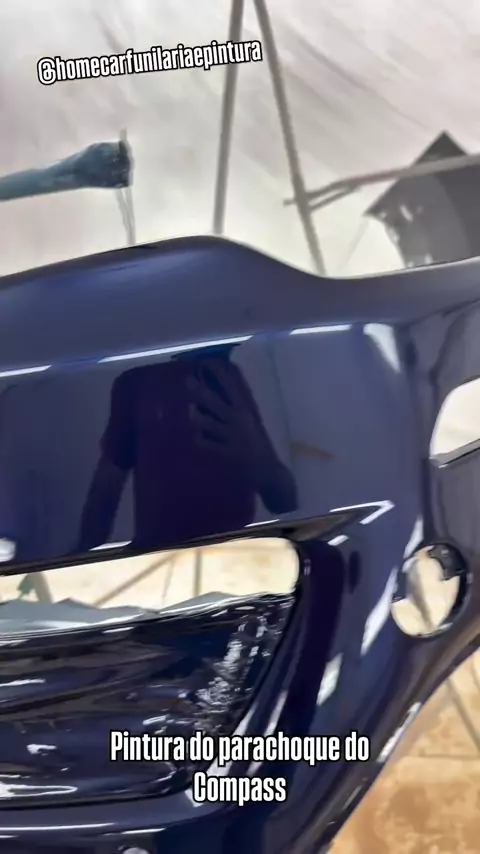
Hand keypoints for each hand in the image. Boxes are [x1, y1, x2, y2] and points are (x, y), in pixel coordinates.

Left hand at [187, 359, 271, 483]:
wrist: (267, 471)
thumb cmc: (256, 443)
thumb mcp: (249, 420)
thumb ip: (233, 406)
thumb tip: (213, 388)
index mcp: (244, 409)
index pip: (231, 385)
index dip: (218, 372)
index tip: (206, 361)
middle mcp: (237, 420)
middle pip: (215, 402)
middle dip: (200, 391)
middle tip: (187, 380)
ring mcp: (230, 436)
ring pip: (207, 422)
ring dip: (197, 417)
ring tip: (192, 413)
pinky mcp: (226, 453)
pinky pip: (206, 444)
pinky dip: (199, 440)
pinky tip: (196, 439)